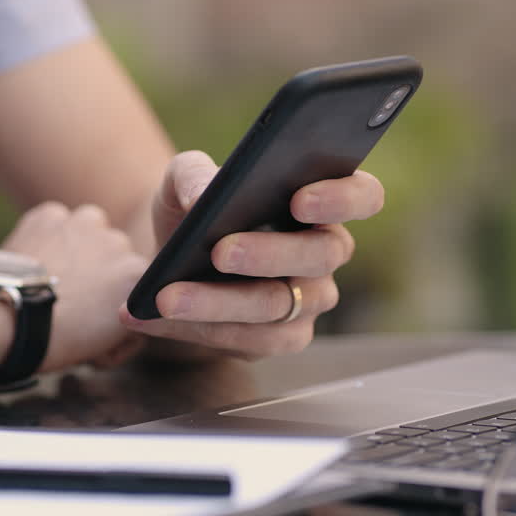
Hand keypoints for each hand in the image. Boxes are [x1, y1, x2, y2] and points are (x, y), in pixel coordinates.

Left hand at [0, 202, 147, 371]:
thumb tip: (122, 314)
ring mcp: (83, 223)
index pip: (139, 285)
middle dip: (100, 272)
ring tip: (53, 277)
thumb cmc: (56, 340)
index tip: (99, 318)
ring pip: (88, 232)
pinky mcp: (50, 214)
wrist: (4, 320)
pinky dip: (47, 237)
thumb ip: (128, 319)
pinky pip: (55, 223)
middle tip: (73, 299)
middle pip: (115, 255)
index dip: (120, 303)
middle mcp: (119, 241)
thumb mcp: (109, 343)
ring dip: (78, 248)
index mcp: (139, 275)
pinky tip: (35, 262)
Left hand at [120, 150, 384, 359]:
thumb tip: (202, 196)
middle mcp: (326, 252)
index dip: (342, 198)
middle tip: (220, 250)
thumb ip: (191, 174)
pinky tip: (153, 316)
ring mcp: (310, 301)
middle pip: (322, 254)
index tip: (300, 199)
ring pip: (279, 306)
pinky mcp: (282, 338)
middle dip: (270, 253)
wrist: (168, 263)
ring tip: (166, 296)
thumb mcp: (182, 182)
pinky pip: (249, 341)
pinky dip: (197, 329)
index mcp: (321, 202)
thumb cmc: (192, 211)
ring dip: (218, 302)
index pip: (362, 196)